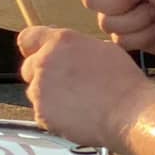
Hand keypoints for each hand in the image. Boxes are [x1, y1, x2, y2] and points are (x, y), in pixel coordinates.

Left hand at [17, 24, 153, 147]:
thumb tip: (69, 51)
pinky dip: (53, 116)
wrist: (127, 112)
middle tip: (67, 84)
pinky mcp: (41, 113)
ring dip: (49, 96)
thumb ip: (75, 47)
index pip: (28, 38)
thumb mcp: (101, 48)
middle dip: (44, 75)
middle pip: (29, 67)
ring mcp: (40, 89)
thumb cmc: (122, 82)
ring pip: (35, 92)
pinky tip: (75, 114)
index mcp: (60, 41)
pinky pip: (42, 113)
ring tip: (77, 101)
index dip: (33, 48)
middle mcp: (45, 62)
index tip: (38, 54)